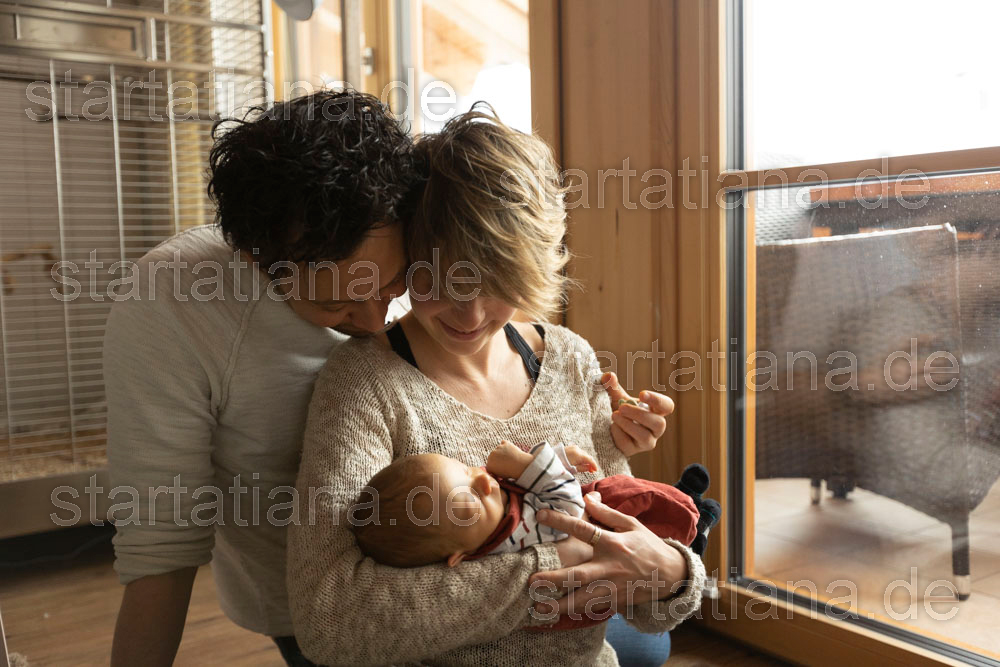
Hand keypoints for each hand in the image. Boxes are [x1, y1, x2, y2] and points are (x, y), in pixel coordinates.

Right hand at [486, 440, 533, 478]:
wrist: (520, 466)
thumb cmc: (511, 472)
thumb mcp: (501, 475)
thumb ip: (496, 470)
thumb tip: (495, 467)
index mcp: (489, 465)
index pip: (490, 464)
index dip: (496, 465)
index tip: (502, 466)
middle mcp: (491, 456)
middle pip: (493, 455)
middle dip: (498, 457)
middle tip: (507, 461)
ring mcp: (497, 448)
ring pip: (499, 449)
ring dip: (503, 451)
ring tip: (511, 457)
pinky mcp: (504, 443)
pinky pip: (504, 443)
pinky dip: (506, 445)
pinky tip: (511, 450)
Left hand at [529, 493, 689, 619]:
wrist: (672, 575)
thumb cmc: (648, 546)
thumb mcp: (631, 524)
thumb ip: (606, 513)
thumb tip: (587, 497)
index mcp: (613, 543)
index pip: (583, 529)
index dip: (561, 521)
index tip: (540, 515)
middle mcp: (610, 567)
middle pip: (578, 575)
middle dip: (554, 579)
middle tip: (532, 580)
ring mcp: (613, 588)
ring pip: (583, 600)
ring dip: (560, 605)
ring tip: (538, 608)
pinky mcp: (616, 603)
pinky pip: (592, 609)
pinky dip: (575, 613)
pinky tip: (557, 616)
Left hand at [563, 445, 597, 472]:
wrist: (550, 459)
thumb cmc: (561, 465)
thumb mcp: (573, 469)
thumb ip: (583, 468)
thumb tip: (590, 468)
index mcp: (578, 454)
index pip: (590, 459)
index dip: (594, 465)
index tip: (596, 470)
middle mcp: (577, 449)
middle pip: (587, 456)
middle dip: (590, 463)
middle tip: (591, 470)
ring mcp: (573, 447)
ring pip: (583, 454)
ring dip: (586, 460)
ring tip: (586, 467)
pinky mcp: (570, 447)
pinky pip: (579, 452)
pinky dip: (581, 457)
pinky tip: (581, 462)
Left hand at [601, 372, 673, 455]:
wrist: (606, 428)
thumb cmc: (618, 409)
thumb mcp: (615, 396)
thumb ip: (612, 385)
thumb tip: (608, 376)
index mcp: (656, 411)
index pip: (667, 406)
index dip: (657, 400)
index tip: (641, 394)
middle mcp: (655, 428)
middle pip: (659, 423)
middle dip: (639, 415)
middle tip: (621, 407)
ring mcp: (646, 441)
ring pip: (646, 438)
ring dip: (629, 425)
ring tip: (614, 415)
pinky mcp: (633, 450)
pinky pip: (629, 445)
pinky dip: (619, 435)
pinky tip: (611, 427)